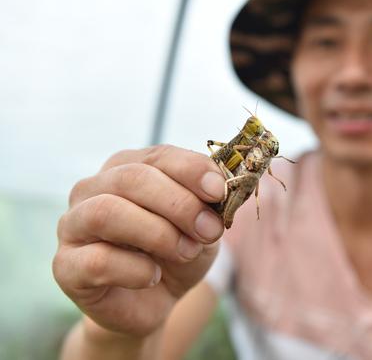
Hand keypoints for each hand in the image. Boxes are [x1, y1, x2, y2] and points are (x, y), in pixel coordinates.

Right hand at [53, 145, 225, 337]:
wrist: (154, 302)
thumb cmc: (177, 252)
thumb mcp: (202, 224)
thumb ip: (209, 204)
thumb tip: (220, 188)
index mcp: (127, 167)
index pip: (159, 155)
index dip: (192, 170)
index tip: (219, 191)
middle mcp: (93, 189)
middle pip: (132, 178)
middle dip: (179, 204)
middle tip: (208, 230)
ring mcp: (73, 225)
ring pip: (107, 212)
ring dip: (158, 234)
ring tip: (186, 252)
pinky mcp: (66, 265)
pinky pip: (97, 260)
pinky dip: (136, 270)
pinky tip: (152, 277)